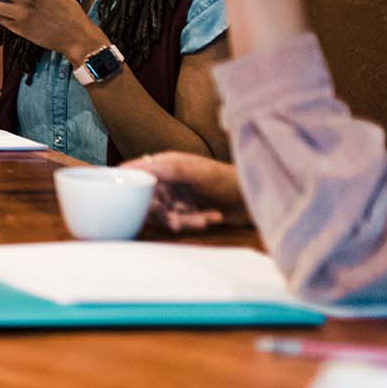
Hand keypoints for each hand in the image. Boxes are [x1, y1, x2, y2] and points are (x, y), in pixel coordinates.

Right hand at [123, 153, 246, 232]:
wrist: (256, 197)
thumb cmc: (227, 178)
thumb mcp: (196, 171)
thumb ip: (167, 169)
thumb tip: (138, 168)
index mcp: (166, 164)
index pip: (138, 174)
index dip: (132, 187)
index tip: (130, 203)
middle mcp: (169, 180)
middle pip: (149, 200)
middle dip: (162, 214)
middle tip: (175, 223)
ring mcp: (178, 197)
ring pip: (165, 215)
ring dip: (183, 220)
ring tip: (203, 220)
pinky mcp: (188, 212)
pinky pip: (181, 222)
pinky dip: (196, 222)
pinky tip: (213, 217)